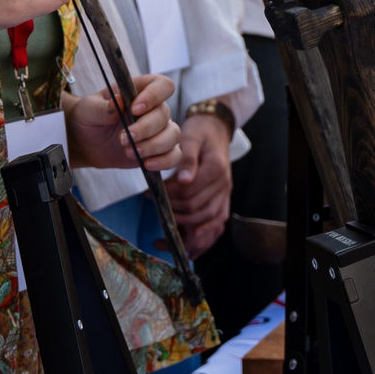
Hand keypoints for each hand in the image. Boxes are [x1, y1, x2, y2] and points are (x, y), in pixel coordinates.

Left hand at [66, 73, 180, 171]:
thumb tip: (117, 103)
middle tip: (123, 138)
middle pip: (165, 114)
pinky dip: (164, 161)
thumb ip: (101, 107)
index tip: (135, 109)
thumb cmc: (88, 118)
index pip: (162, 85)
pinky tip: (146, 164)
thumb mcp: (88, 110)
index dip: (154, 96)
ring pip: (172, 135)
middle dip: (145, 129)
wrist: (85, 142)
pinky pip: (174, 155)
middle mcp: (154, 108)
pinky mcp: (159, 150)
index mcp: (140, 90)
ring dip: (153, 146)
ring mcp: (159, 130)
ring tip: (129, 152)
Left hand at [164, 106, 233, 253]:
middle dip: (172, 211)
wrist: (216, 129)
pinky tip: (188, 244)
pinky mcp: (223, 200)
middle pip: (196, 209)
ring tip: (165, 227)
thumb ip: (187, 159)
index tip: (149, 193)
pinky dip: (203, 237)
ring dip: (185, 227)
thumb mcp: (191, 138)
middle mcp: (224, 185)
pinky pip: (217, 224)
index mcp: (216, 169)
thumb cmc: (200, 132)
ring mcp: (225, 194)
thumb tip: (183, 180)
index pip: (189, 192)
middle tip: (153, 205)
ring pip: (207, 221)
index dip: (167, 196)